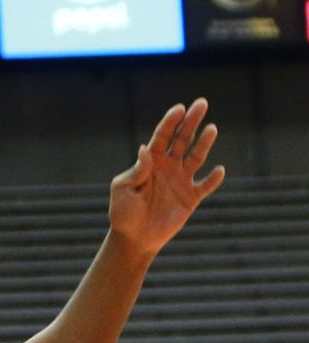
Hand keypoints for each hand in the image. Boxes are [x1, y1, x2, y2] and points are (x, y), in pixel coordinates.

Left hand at [109, 99, 223, 258]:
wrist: (133, 239)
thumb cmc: (123, 213)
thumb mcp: (123, 190)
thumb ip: (136, 171)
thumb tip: (144, 149)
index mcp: (150, 162)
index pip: (163, 136)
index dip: (171, 121)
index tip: (179, 109)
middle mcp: (168, 167)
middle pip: (182, 139)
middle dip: (191, 121)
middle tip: (201, 103)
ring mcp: (181, 181)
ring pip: (196, 157)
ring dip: (204, 143)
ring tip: (211, 129)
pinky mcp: (190, 198)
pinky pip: (206, 186)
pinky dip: (214, 179)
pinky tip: (219, 170)